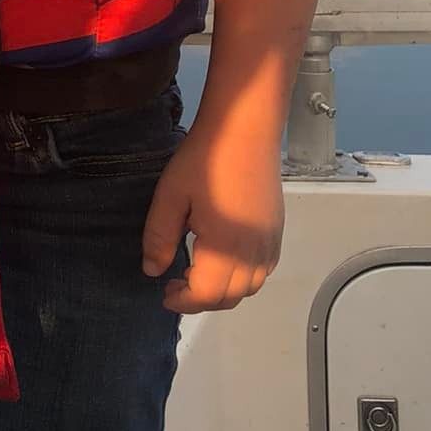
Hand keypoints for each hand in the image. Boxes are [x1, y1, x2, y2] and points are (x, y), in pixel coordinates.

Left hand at [141, 126, 283, 312]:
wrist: (244, 130)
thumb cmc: (205, 159)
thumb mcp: (170, 197)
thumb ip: (159, 238)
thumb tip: (152, 270)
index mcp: (225, 247)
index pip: (206, 294)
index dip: (183, 301)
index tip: (164, 293)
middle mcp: (254, 252)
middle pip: (231, 297)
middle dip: (201, 300)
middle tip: (175, 285)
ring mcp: (270, 242)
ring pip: (251, 287)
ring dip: (224, 291)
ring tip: (197, 274)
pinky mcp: (277, 231)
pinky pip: (263, 270)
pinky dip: (243, 277)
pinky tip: (224, 261)